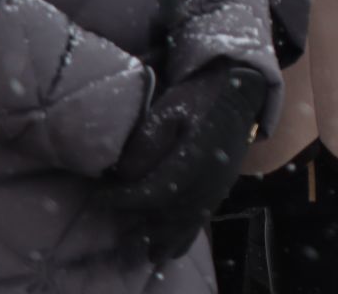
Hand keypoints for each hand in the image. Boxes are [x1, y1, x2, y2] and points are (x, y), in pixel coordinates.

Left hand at [103, 65, 267, 262]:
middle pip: (168, 218)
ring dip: (160, 237)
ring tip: (137, 242)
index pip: (153, 192)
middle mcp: (208, 183)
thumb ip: (147, 140)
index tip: (98, 197)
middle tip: (114, 221)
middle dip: (138, 224)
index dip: (123, 199)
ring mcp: (216, 191)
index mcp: (195, 160)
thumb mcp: (170, 107)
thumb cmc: (201, 97)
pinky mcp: (219, 193)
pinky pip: (198, 224)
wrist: (240, 94)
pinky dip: (180, 237)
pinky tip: (165, 242)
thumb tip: (125, 173)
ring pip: (185, 227)